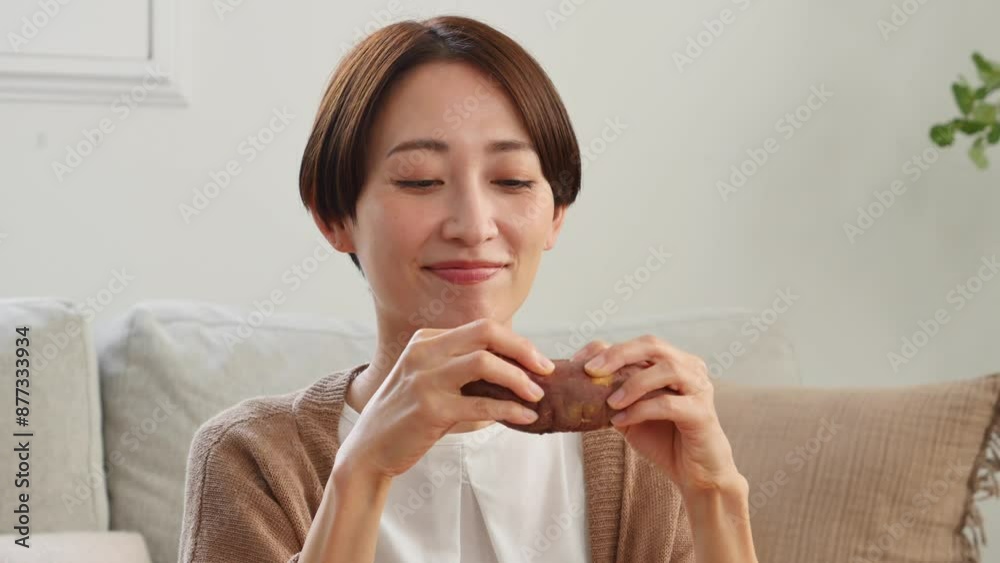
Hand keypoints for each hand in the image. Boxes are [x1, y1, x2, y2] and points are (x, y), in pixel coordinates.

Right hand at [337, 319, 555, 479]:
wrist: (370, 448)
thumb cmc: (407, 415)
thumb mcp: (429, 378)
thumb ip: (461, 367)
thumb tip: (513, 367)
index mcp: (426, 340)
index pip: (482, 328)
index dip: (515, 342)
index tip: (537, 360)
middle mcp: (424, 352)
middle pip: (486, 334)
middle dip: (523, 350)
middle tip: (546, 369)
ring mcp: (425, 379)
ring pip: (485, 363)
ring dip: (519, 379)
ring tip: (538, 395)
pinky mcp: (430, 409)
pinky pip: (481, 405)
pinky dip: (509, 410)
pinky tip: (524, 417)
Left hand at [572, 336, 741, 493]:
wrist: (695, 474)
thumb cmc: (664, 440)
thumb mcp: (631, 413)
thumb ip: (613, 395)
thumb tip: (580, 383)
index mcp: (673, 363)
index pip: (638, 344)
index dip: (607, 348)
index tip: (578, 360)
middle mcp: (690, 368)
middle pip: (653, 345)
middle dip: (619, 354)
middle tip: (592, 370)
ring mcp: (699, 389)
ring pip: (666, 369)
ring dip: (632, 383)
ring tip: (611, 402)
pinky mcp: (702, 413)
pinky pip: (669, 404)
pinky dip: (641, 410)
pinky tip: (621, 421)